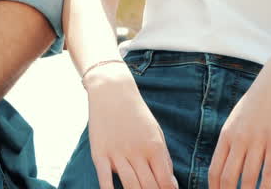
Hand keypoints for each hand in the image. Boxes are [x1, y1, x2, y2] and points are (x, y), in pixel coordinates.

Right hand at [84, 64, 177, 188]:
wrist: (112, 91)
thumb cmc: (137, 113)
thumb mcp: (156, 132)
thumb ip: (164, 158)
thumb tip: (171, 183)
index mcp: (154, 146)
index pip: (164, 180)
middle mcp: (137, 151)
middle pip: (148, 186)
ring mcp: (117, 153)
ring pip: (129, 185)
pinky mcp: (99, 153)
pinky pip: (104, 179)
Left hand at [208, 42, 270, 188]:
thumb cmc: (259, 100)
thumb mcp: (237, 118)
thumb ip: (231, 139)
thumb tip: (226, 160)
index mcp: (227, 134)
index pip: (214, 170)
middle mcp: (239, 139)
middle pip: (228, 178)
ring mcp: (258, 141)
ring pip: (249, 178)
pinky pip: (269, 171)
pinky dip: (265, 188)